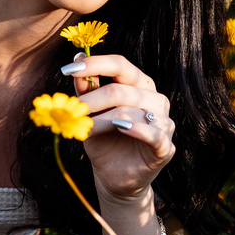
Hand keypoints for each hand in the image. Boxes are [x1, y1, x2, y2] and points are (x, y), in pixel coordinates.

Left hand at [65, 52, 175, 202]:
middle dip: (92, 100)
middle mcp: (155, 100)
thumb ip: (87, 89)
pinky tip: (120, 128)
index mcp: (139, 86)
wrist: (113, 176)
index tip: (69, 69)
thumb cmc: (104, 140)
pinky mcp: (165, 147)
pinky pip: (153, 134)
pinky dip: (136, 129)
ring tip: (86, 129)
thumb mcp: (91, 114)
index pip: (120, 65)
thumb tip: (77, 57)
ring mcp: (164, 123)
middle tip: (74, 111)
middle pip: (122, 90)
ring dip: (102, 121)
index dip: (95, 64)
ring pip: (131, 111)